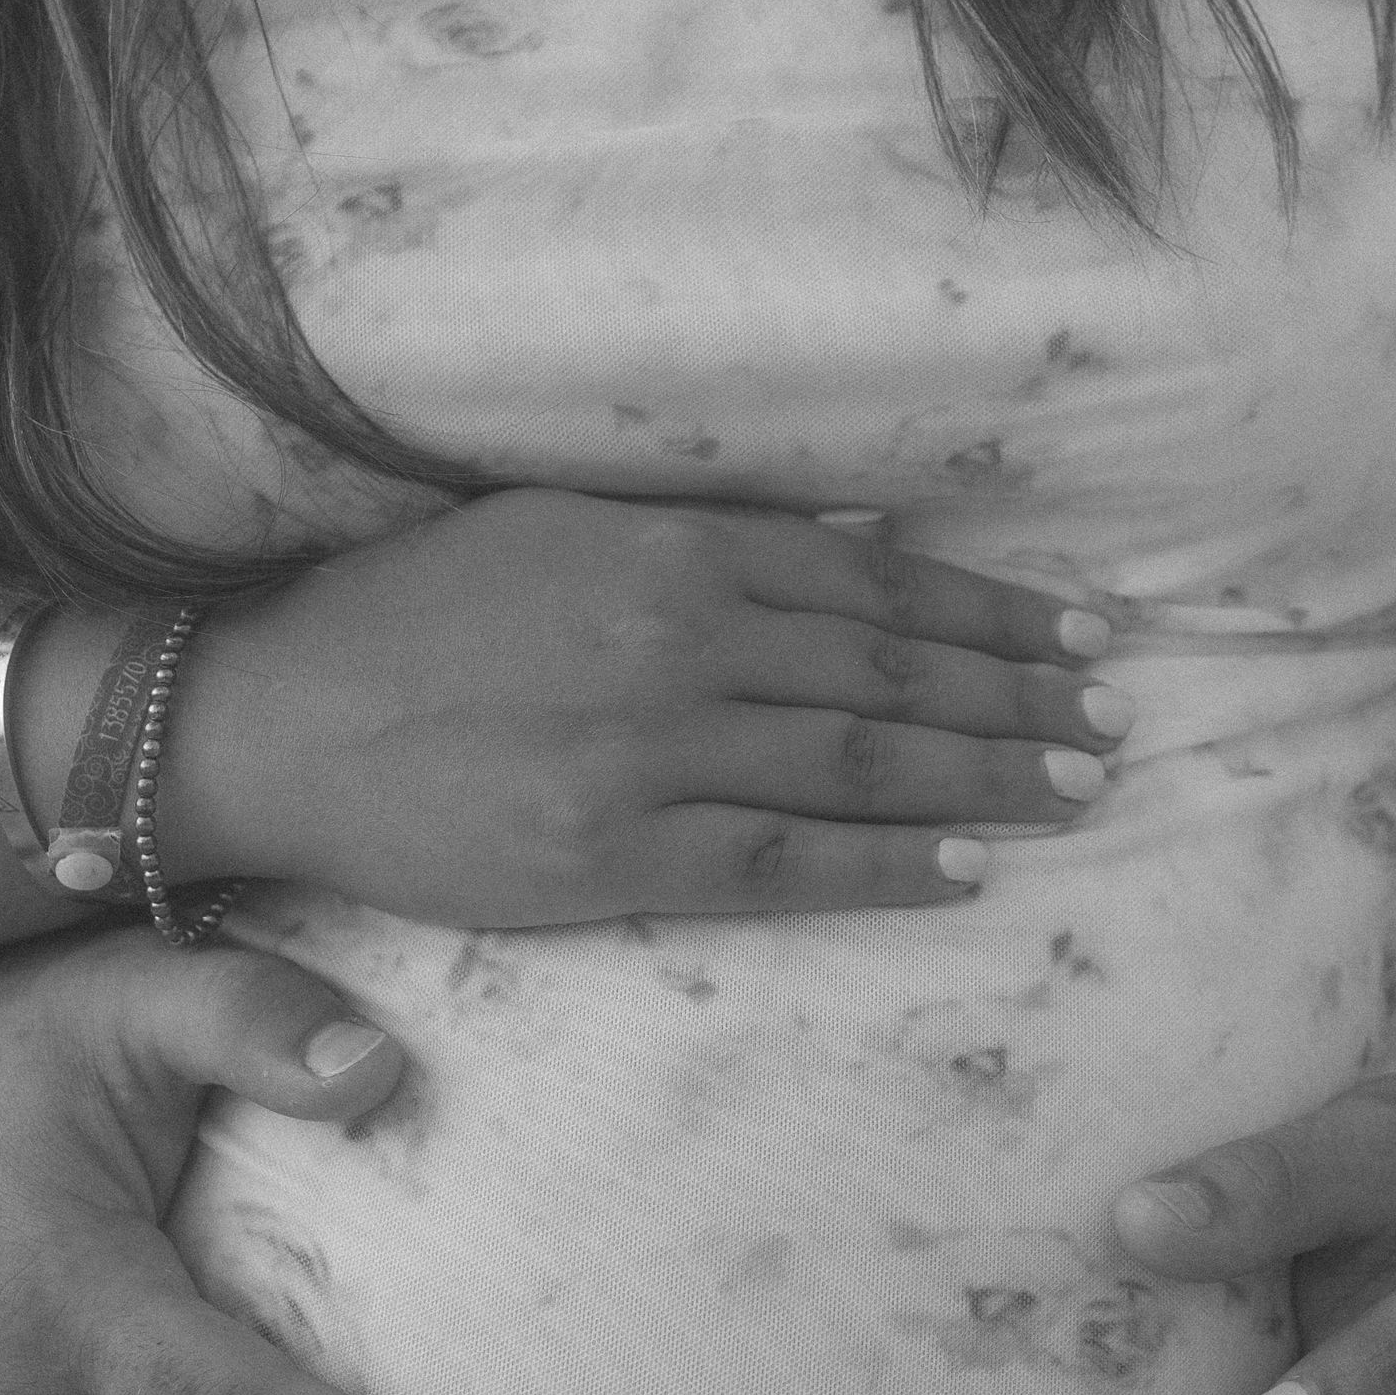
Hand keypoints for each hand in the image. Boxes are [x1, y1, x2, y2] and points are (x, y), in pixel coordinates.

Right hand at [174, 488, 1128, 925]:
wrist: (281, 716)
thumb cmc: (421, 613)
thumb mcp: (568, 526)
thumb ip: (712, 539)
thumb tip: (859, 548)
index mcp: (675, 549)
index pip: (881, 584)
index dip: (998, 612)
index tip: (1086, 634)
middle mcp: (681, 640)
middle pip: (896, 673)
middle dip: (1022, 698)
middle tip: (1114, 723)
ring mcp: (651, 754)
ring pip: (863, 764)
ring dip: (987, 777)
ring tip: (1078, 791)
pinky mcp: (614, 857)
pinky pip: (785, 862)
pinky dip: (888, 863)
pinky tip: (972, 868)